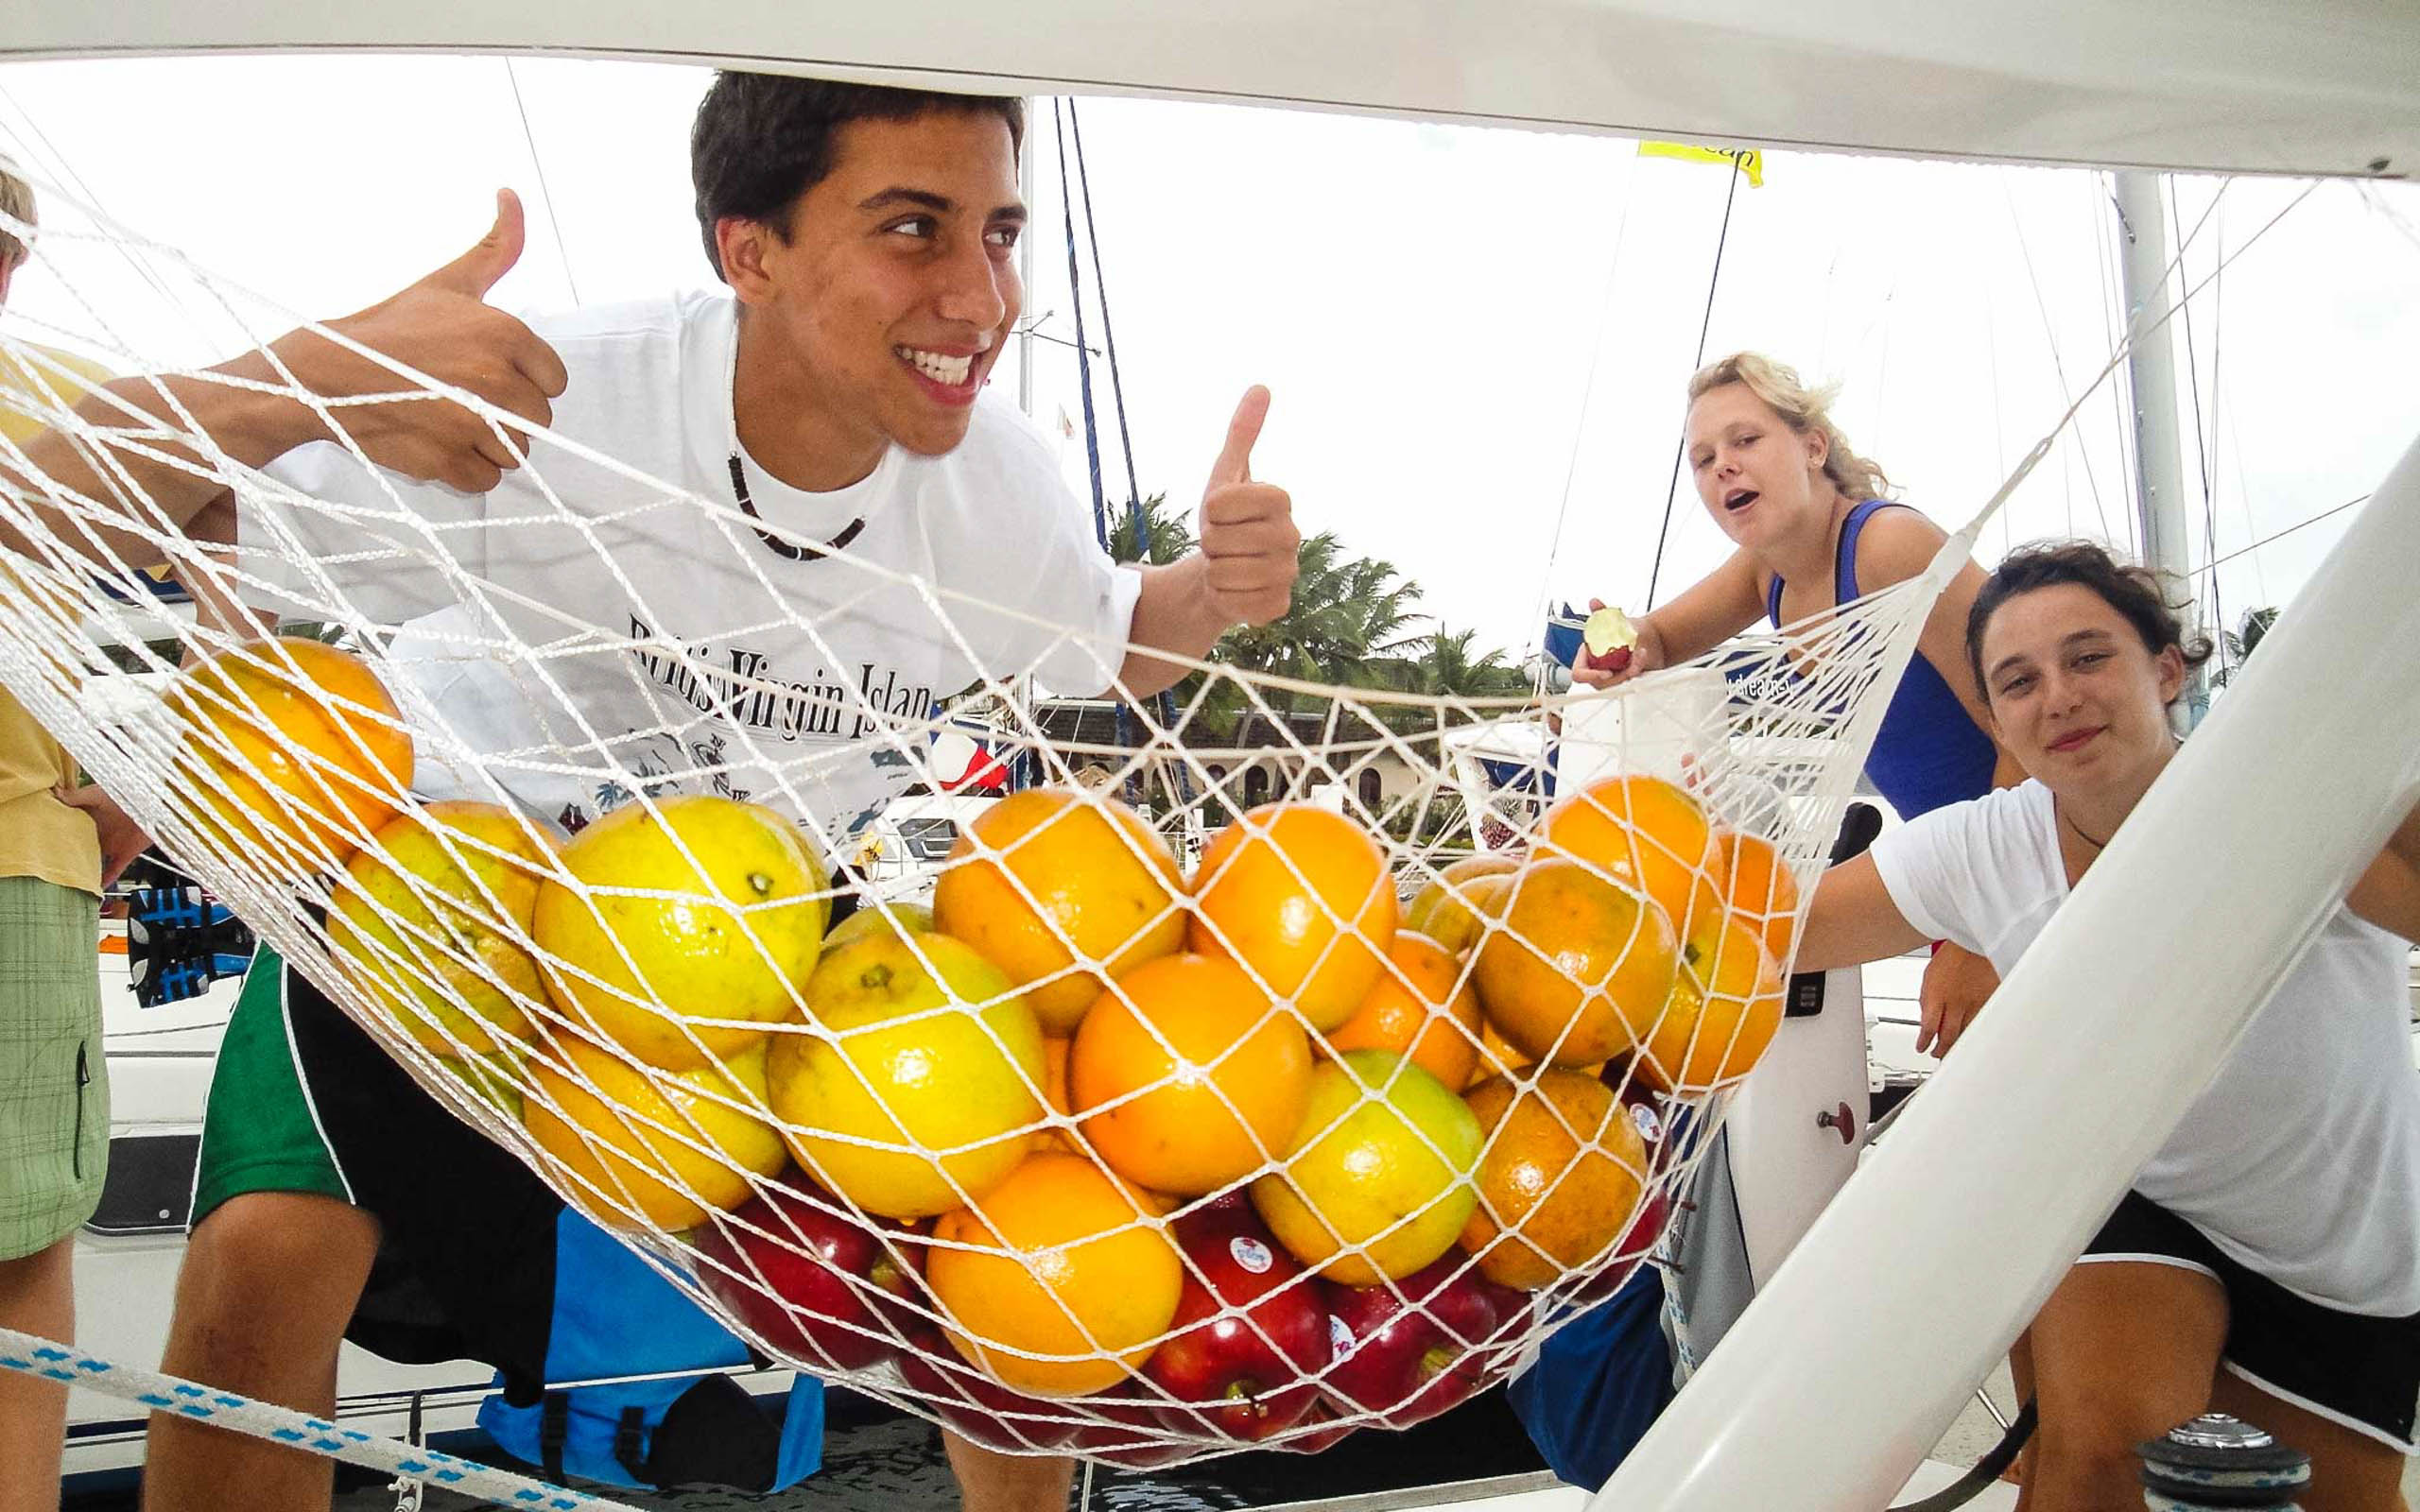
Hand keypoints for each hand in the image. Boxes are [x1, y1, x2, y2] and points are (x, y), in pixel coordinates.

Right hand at [56, 783, 150, 888]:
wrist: (157, 802)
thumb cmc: (129, 792)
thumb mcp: (99, 793)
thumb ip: (78, 796)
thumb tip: (55, 795)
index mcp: (90, 818)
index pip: (69, 828)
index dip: (57, 834)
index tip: (42, 841)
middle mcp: (99, 833)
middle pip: (79, 847)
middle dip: (66, 855)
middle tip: (49, 865)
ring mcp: (112, 844)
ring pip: (93, 861)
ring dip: (83, 870)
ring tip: (66, 882)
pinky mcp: (126, 854)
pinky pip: (114, 871)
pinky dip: (105, 881)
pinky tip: (94, 890)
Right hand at [272, 189, 570, 493]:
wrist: (324, 374)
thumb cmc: (390, 327)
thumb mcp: (447, 282)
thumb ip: (496, 249)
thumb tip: (512, 195)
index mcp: (505, 334)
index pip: (554, 379)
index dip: (524, 378)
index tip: (486, 371)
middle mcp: (497, 379)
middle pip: (539, 419)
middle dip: (508, 412)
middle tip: (461, 394)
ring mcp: (475, 424)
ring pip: (516, 451)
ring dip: (489, 442)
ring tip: (447, 416)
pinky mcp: (451, 461)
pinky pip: (487, 478)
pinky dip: (466, 468)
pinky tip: (437, 440)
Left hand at [1196, 386, 1297, 627]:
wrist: (1221, 569)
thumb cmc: (1223, 520)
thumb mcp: (1225, 475)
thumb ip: (1242, 433)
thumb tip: (1261, 388)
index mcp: (1281, 500)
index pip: (1223, 503)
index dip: (1211, 511)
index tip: (1219, 513)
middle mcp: (1292, 536)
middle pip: (1220, 540)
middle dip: (1209, 543)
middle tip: (1221, 542)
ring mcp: (1288, 573)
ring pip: (1224, 573)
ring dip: (1213, 571)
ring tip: (1225, 564)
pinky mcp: (1278, 606)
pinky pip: (1234, 603)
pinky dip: (1222, 597)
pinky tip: (1232, 590)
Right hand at [1570, 599, 1667, 688]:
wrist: (1652, 638)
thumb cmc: (1632, 629)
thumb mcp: (1617, 620)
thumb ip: (1603, 613)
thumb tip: (1594, 602)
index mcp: (1587, 655)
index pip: (1579, 673)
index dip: (1591, 676)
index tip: (1607, 672)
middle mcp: (1596, 667)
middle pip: (1599, 683)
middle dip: (1618, 675)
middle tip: (1632, 664)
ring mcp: (1610, 676)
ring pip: (1614, 686)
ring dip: (1629, 673)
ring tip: (1640, 656)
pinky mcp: (1623, 682)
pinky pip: (1626, 686)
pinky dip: (1636, 674)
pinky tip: (1642, 660)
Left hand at [1917, 940, 1998, 1057]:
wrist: (1975, 943)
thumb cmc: (1952, 955)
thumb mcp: (1929, 977)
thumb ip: (1927, 1001)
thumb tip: (1926, 1020)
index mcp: (1937, 995)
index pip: (1928, 1028)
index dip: (1924, 1042)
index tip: (1921, 1047)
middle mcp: (1956, 1002)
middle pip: (1948, 1036)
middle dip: (1941, 1050)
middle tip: (1936, 1054)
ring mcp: (1974, 1004)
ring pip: (1965, 1033)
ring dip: (1958, 1045)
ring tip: (1952, 1052)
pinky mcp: (1989, 1003)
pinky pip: (1980, 1024)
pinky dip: (1974, 1033)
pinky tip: (1971, 1037)